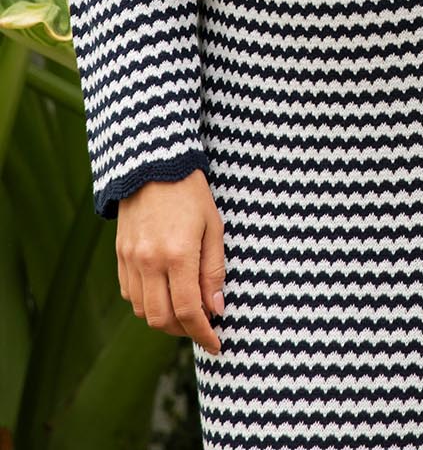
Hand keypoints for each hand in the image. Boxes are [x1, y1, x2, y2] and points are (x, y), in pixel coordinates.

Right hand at [117, 168, 224, 353]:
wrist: (154, 163)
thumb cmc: (191, 192)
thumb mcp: (213, 226)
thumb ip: (214, 270)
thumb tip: (216, 309)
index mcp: (178, 254)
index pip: (188, 311)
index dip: (203, 333)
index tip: (216, 343)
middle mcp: (149, 262)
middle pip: (162, 319)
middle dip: (184, 331)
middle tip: (202, 327)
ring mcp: (131, 260)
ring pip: (143, 311)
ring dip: (165, 319)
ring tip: (185, 311)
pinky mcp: (120, 255)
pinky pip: (130, 294)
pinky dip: (147, 303)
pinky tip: (164, 293)